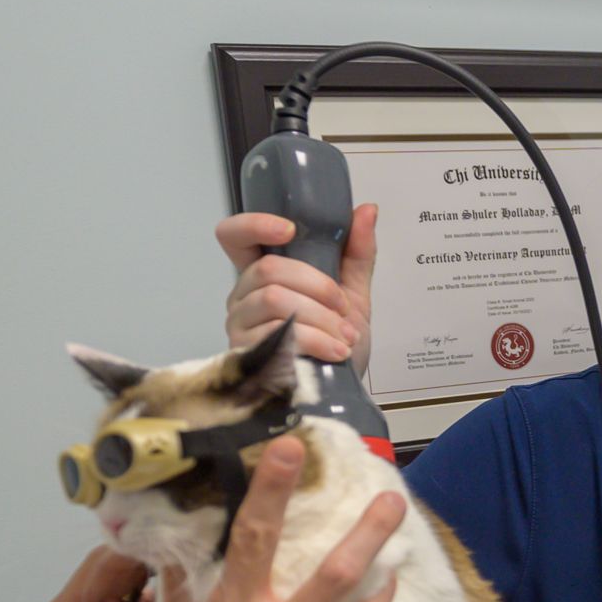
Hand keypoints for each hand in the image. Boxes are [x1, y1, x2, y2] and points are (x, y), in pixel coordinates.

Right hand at [217, 204, 376, 373]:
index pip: (234, 235)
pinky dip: (316, 340)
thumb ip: (357, 252)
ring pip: (275, 300)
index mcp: (263, 272)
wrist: (342, 391)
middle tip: (344, 309)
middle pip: (268, 269)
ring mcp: (241, 325)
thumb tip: (366, 210)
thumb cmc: (338, 340)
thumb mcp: (353, 293)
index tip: (289, 230)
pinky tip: (335, 351)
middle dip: (317, 286)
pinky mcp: (247, 354)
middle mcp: (244, 295)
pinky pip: (277, 334)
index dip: (255, 225)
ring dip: (320, 317)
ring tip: (344, 336)